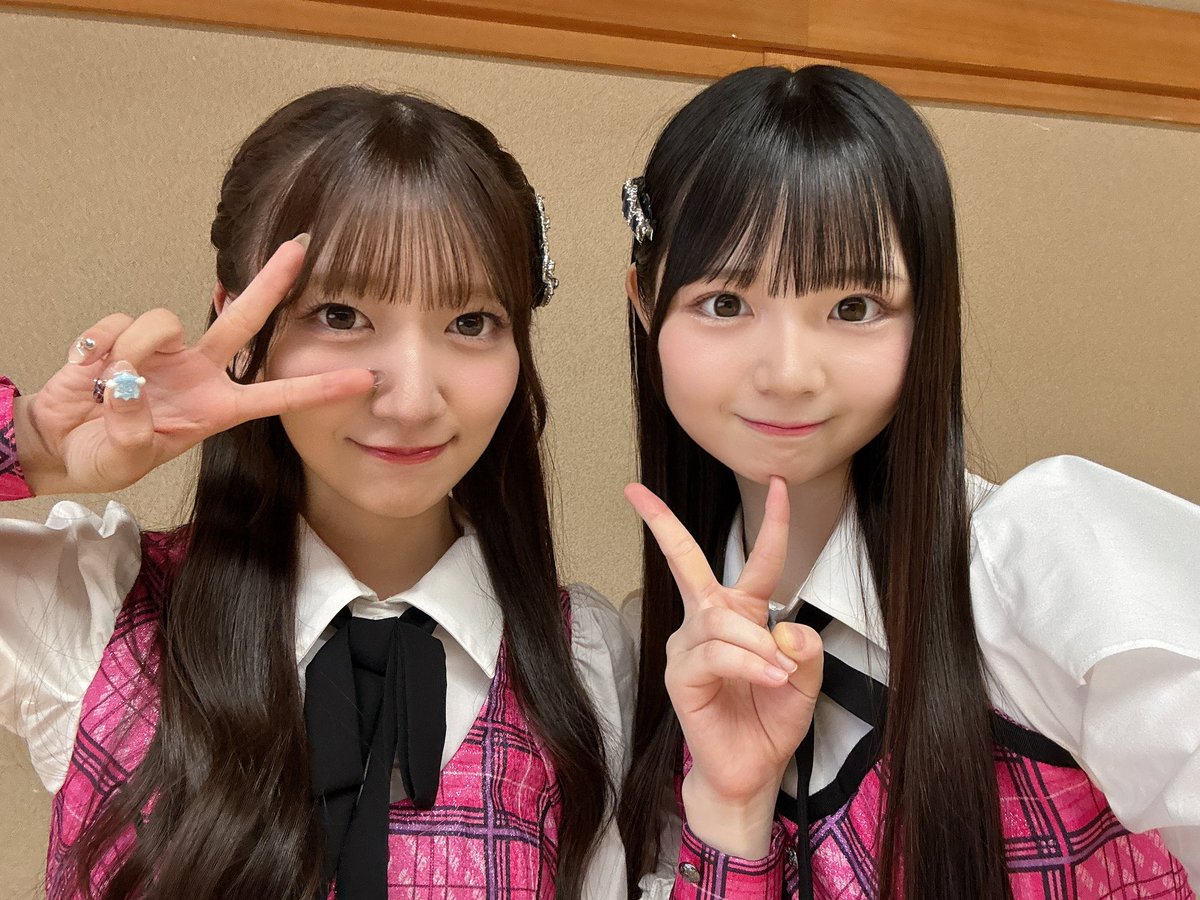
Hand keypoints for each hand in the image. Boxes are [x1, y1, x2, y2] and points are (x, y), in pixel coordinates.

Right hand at [14, 239, 373, 494]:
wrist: (56, 444)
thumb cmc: (102, 457)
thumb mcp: (127, 459)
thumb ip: (134, 431)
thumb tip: (128, 388)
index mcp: (215, 409)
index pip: (277, 395)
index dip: (319, 388)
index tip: (363, 378)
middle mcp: (197, 372)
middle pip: (243, 321)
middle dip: (271, 283)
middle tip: (301, 247)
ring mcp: (161, 351)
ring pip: (162, 323)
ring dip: (131, 352)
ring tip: (106, 388)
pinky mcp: (121, 335)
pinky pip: (115, 327)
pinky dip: (96, 350)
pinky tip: (89, 372)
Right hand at [626, 476, 822, 857]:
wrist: (752, 770)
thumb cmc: (770, 721)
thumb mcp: (804, 681)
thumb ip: (805, 650)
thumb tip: (786, 628)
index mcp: (741, 613)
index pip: (758, 561)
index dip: (771, 523)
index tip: (778, 483)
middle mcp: (708, 621)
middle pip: (687, 561)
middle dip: (662, 523)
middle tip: (636, 492)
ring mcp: (689, 646)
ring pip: (723, 621)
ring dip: (759, 645)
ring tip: (780, 675)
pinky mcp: (681, 675)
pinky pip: (716, 654)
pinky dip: (748, 663)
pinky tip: (768, 678)